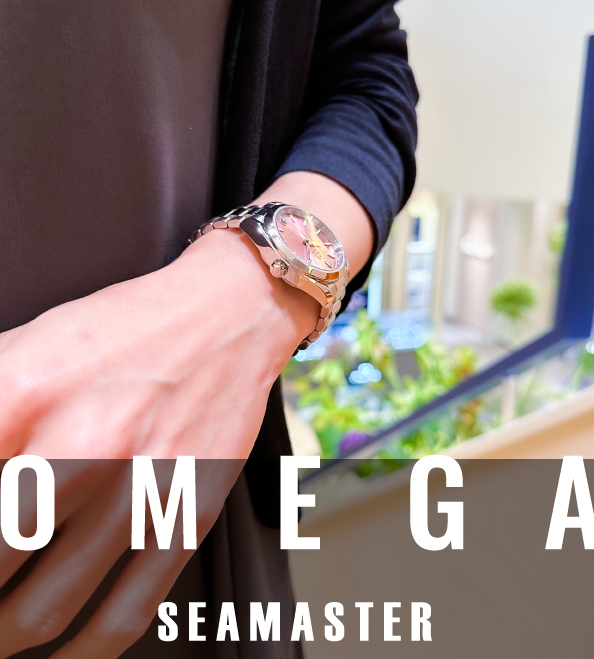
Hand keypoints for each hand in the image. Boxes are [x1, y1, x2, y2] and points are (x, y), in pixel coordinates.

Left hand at [0, 227, 317, 655]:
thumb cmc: (126, 326)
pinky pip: (123, 616)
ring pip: (40, 612)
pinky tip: (60, 654)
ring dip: (3, 636)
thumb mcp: (25, 343)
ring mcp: (138, 488)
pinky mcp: (186, 515)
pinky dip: (80, 655)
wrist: (228, 313)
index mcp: (21, 394)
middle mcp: (80, 446)